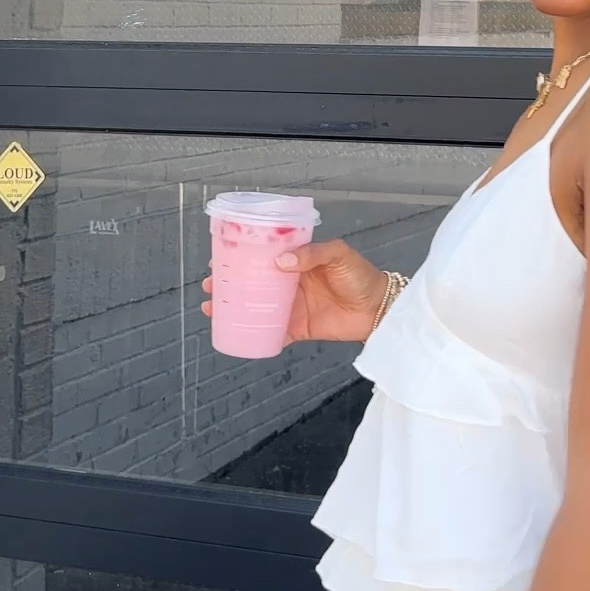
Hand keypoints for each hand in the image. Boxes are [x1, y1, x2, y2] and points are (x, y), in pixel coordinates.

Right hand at [201, 238, 387, 344]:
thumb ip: (312, 254)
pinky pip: (273, 334)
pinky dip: (256, 336)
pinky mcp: (298, 329)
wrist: (379, 308)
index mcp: (296, 261)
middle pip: (253, 283)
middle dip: (229, 283)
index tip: (221, 256)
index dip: (242, 256)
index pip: (263, 256)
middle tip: (210, 285)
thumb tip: (281, 261)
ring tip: (213, 309)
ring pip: (256, 308)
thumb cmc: (361, 275)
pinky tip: (238, 335)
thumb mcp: (338, 254)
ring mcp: (292, 307)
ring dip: (235, 309)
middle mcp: (290, 283)